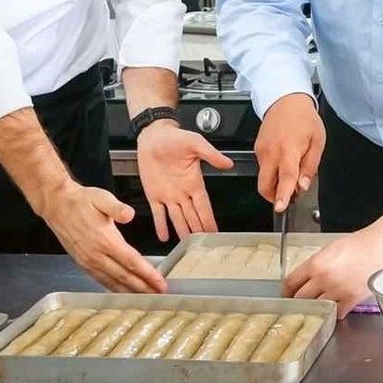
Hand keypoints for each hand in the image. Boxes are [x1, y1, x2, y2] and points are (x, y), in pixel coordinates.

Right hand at [39, 181, 166, 292]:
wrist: (57, 205)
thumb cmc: (80, 201)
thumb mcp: (101, 197)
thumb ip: (116, 208)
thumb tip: (129, 214)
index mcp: (105, 240)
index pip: (131, 261)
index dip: (147, 274)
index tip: (160, 283)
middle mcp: (96, 255)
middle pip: (124, 276)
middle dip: (143, 287)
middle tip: (159, 295)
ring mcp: (88, 261)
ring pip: (112, 282)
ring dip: (129, 291)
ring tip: (145, 297)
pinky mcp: (82, 263)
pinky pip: (100, 280)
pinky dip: (113, 288)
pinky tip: (121, 291)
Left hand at [137, 120, 233, 239]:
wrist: (154, 135)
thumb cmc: (174, 137)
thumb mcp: (195, 143)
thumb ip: (211, 155)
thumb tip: (228, 163)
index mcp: (194, 182)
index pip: (204, 206)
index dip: (209, 220)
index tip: (216, 233)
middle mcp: (182, 192)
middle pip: (192, 216)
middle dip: (198, 231)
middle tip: (204, 247)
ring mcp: (168, 194)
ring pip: (177, 218)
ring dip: (182, 231)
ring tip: (187, 245)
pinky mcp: (154, 193)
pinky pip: (158, 213)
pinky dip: (161, 225)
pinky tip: (164, 236)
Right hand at [256, 93, 323, 211]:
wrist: (285, 99)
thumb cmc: (304, 118)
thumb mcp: (318, 141)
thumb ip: (310, 167)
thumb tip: (303, 186)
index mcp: (289, 149)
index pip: (285, 177)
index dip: (282, 194)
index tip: (280, 207)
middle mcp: (271, 151)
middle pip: (265, 185)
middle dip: (274, 196)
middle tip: (289, 194)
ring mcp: (261, 151)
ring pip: (264, 177)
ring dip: (275, 182)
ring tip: (291, 169)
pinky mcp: (257, 149)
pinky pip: (263, 167)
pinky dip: (272, 171)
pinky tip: (283, 160)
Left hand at [284, 227, 382, 318]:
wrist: (380, 248)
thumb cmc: (359, 244)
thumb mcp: (330, 249)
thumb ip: (316, 264)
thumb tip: (307, 276)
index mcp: (316, 263)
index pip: (291, 282)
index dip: (287, 290)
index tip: (287, 294)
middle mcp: (323, 279)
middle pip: (301, 298)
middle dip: (299, 300)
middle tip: (300, 302)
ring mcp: (337, 291)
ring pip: (317, 308)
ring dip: (317, 308)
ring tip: (318, 305)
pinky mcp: (351, 300)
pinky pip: (336, 313)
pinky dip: (335, 312)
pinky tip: (336, 307)